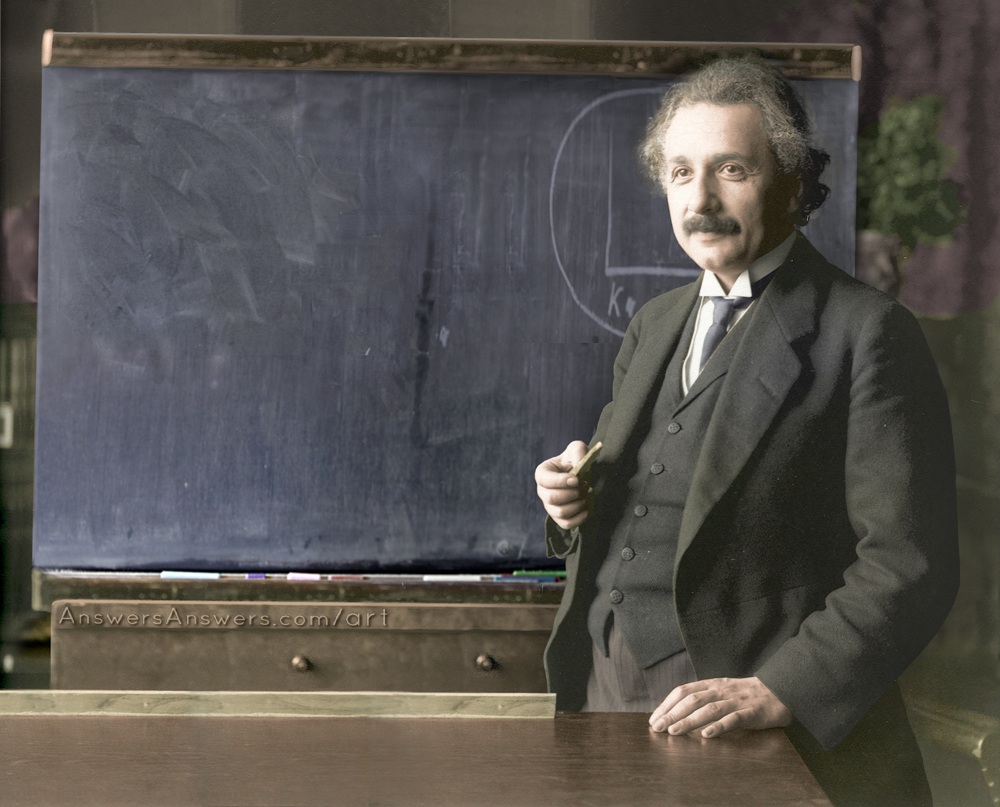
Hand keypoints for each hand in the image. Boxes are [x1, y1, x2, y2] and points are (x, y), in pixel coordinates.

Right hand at [535, 440, 590, 529]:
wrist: (582, 474)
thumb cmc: (576, 460)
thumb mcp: (577, 449)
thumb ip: (578, 451)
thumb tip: (579, 465)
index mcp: (543, 473)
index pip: (545, 480)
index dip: (560, 481)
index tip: (576, 479)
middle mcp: (542, 491)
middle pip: (551, 498)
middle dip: (571, 493)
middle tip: (584, 486)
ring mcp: (549, 506)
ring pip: (560, 512)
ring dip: (577, 504)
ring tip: (586, 494)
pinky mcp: (559, 518)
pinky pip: (566, 524)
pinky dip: (579, 518)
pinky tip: (587, 507)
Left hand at [648, 677, 792, 738]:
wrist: (780, 690)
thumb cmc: (746, 694)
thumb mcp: (721, 691)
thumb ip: (703, 698)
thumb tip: (676, 712)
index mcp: (712, 684)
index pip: (684, 691)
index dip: (667, 704)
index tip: (654, 718)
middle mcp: (721, 691)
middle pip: (692, 700)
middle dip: (672, 713)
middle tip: (656, 727)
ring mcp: (736, 701)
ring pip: (709, 709)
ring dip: (689, 720)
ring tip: (674, 731)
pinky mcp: (752, 713)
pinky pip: (734, 719)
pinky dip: (719, 726)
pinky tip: (707, 735)